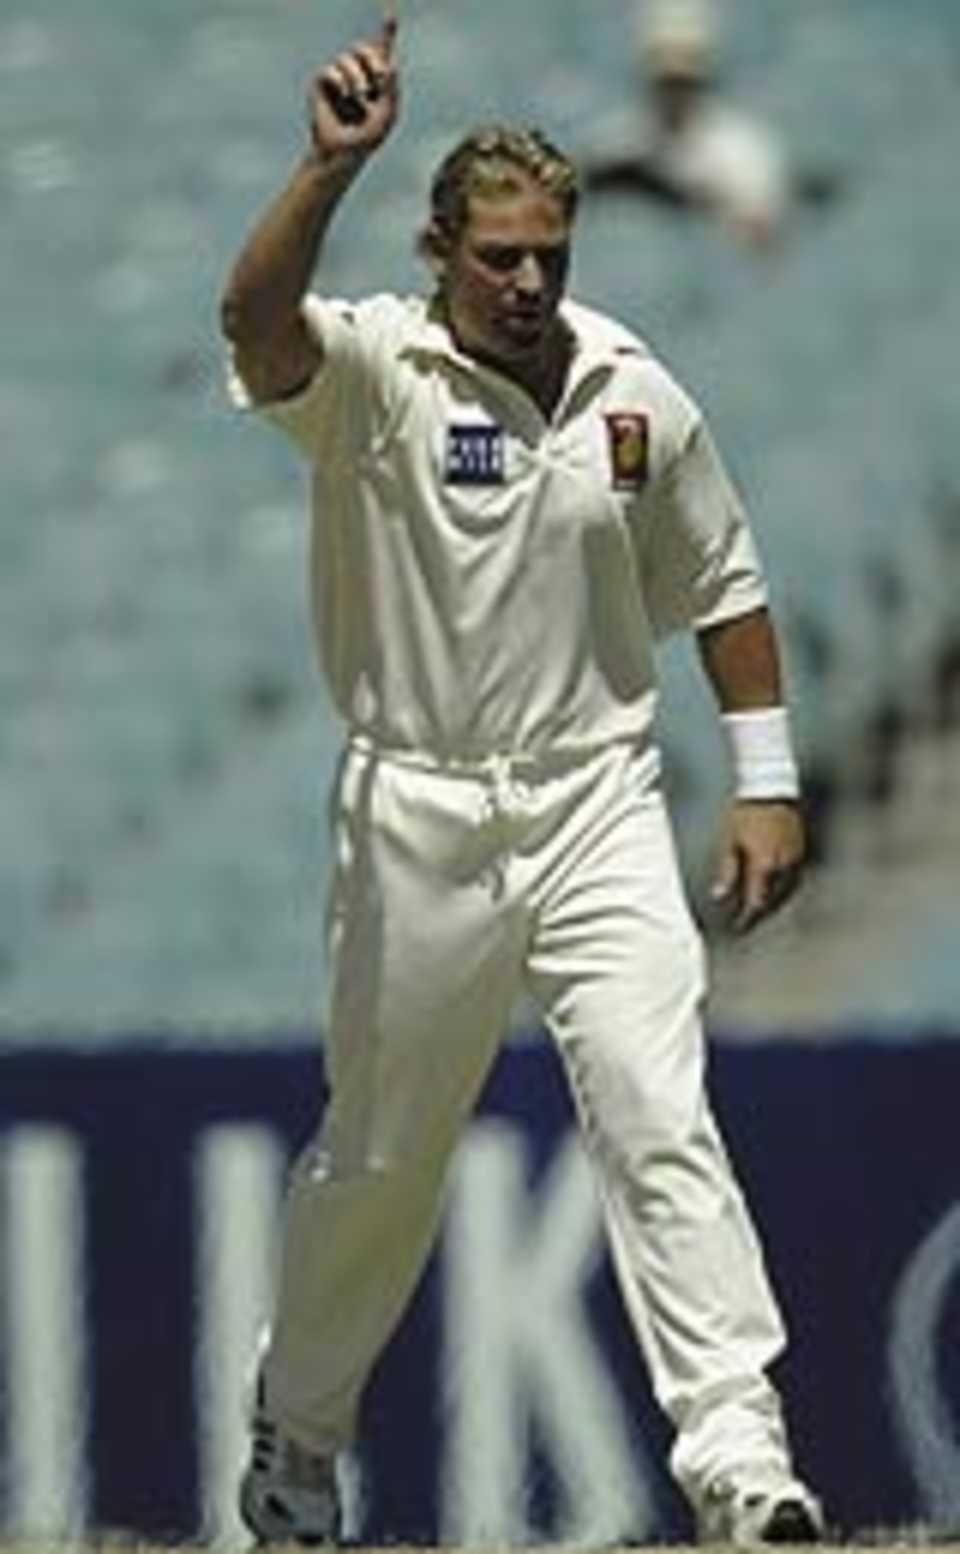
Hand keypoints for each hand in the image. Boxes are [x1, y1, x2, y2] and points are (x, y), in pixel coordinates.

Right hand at [308, 19, 398, 163]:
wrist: (341, 155)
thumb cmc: (366, 141)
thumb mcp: (386, 117)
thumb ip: (391, 91)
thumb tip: (391, 65)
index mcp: (377, 82)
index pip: (382, 51)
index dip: (387, 31)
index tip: (391, 13)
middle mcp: (358, 76)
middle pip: (365, 49)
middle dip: (372, 58)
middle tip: (378, 75)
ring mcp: (338, 79)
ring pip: (347, 58)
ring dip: (356, 76)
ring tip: (359, 95)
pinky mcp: (321, 84)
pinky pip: (330, 71)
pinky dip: (339, 82)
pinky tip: (343, 96)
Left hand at [710, 799, 805, 933]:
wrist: (769, 787)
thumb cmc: (746, 812)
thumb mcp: (730, 840)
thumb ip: (727, 870)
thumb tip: (720, 895)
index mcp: (765, 864)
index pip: (757, 901)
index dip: (747, 917)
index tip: (738, 927)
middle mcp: (784, 864)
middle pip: (774, 899)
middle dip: (760, 913)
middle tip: (748, 923)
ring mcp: (796, 857)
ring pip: (787, 890)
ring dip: (774, 902)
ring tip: (761, 910)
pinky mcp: (801, 849)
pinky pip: (794, 876)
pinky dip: (784, 887)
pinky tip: (775, 889)